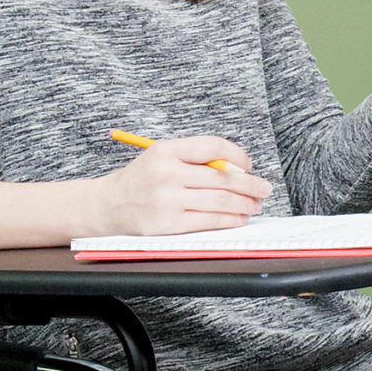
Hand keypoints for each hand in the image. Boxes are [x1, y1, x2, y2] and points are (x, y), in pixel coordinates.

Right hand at [94, 136, 272, 233]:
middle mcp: (166, 173)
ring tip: (254, 204)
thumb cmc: (141, 181)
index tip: (248, 165)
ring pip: (221, 200)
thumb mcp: (161, 158)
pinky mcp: (169, 223)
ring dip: (245, 203)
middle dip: (250, 184)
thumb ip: (195, 159)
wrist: (106, 206)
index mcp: (166, 150)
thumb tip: (238, 169)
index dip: (238, 155)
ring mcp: (168, 199)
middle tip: (264, 188)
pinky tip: (240, 217)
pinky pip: (211, 220)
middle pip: (223, 177)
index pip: (213, 147)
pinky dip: (231, 219)